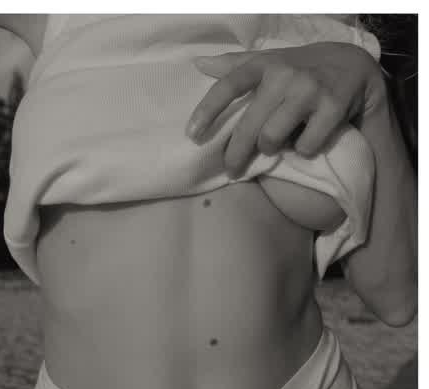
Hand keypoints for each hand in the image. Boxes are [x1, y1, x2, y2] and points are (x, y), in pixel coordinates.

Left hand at [186, 42, 386, 176]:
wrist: (354, 66)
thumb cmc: (301, 69)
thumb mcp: (269, 61)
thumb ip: (235, 65)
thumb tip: (198, 64)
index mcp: (264, 64)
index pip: (230, 84)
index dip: (208, 109)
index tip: (192, 133)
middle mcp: (284, 73)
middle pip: (250, 126)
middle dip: (237, 153)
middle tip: (232, 170)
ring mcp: (309, 89)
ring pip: (273, 138)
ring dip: (272, 147)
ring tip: (277, 144)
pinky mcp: (332, 106)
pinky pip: (305, 146)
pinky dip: (304, 150)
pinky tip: (308, 140)